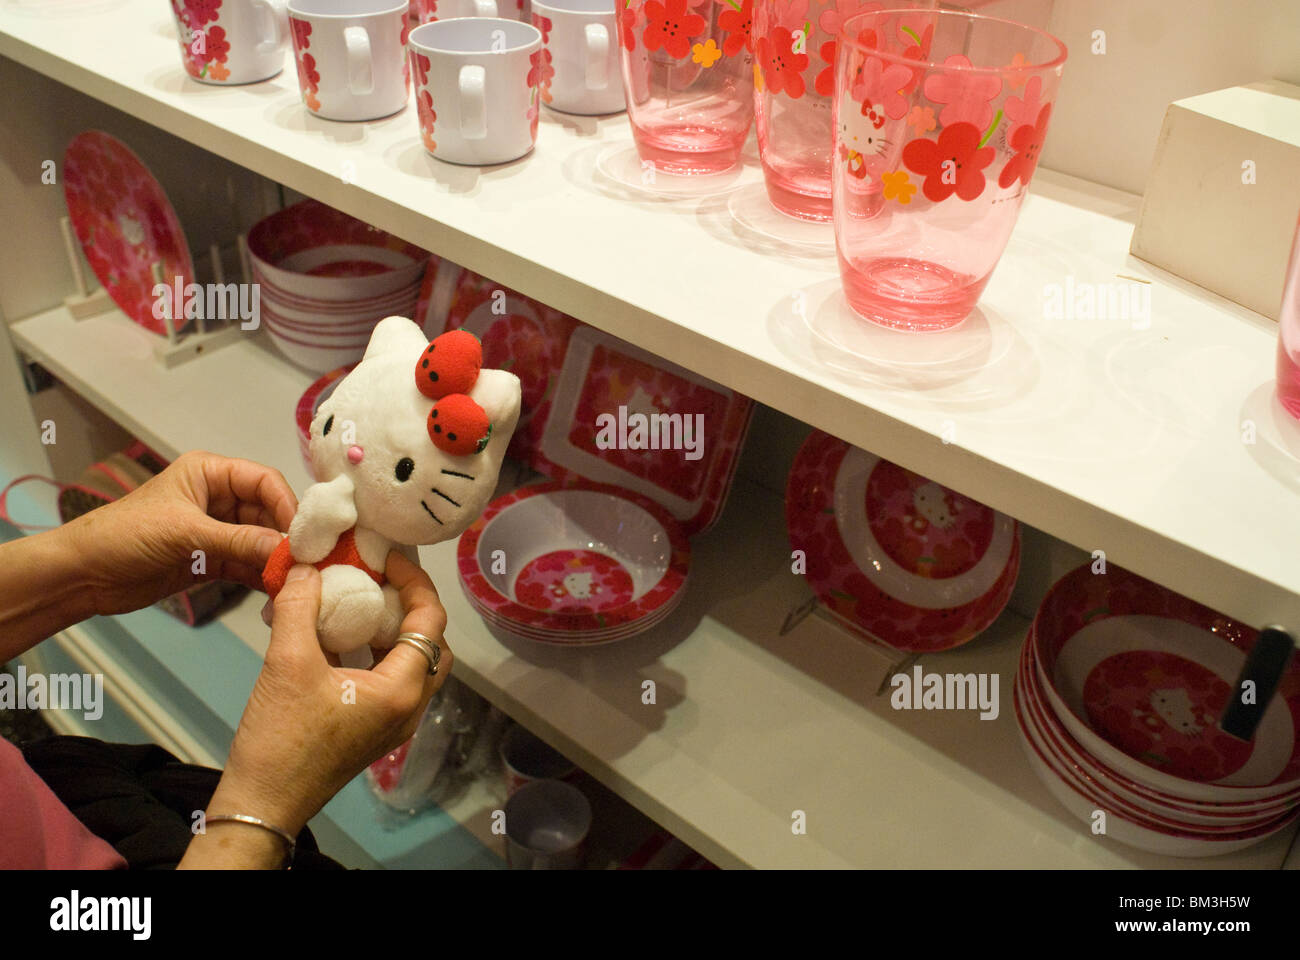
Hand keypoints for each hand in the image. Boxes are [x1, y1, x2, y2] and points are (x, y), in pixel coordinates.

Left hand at [60, 450, 296, 615]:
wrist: (83, 575)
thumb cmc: (124, 535)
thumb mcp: (185, 533)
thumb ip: (239, 541)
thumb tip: (287, 550)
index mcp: (210, 473)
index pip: (264, 481)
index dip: (286, 504)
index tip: (302, 534)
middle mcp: (217, 498)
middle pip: (267, 513)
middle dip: (285, 537)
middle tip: (305, 563)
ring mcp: (215, 530)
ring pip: (260, 542)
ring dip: (275, 560)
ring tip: (295, 580)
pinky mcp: (211, 560)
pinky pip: (246, 565)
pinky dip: (261, 577)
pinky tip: (276, 591)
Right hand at [203, 551, 450, 840]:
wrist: (263, 803)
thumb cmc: (281, 738)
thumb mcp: (287, 662)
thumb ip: (298, 607)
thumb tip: (305, 567)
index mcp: (403, 690)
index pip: (431, 622)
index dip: (414, 582)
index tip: (387, 558)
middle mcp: (410, 707)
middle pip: (431, 644)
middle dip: (409, 607)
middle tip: (379, 579)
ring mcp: (393, 723)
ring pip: (411, 664)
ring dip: (391, 630)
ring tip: (359, 600)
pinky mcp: (373, 731)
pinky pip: (388, 681)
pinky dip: (374, 653)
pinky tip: (338, 635)